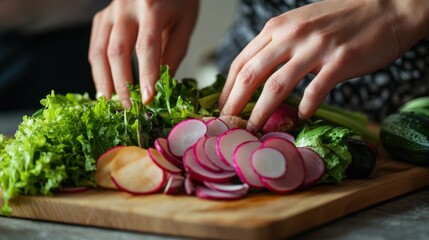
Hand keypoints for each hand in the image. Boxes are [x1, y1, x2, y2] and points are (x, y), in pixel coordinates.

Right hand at [89, 0, 198, 107]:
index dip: (146, 75)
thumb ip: (174, 53)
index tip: (148, 99)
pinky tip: (105, 87)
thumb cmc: (177, 0)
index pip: (147, 46)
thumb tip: (161, 87)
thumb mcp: (184, 24)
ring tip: (113, 103)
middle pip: (117, 51)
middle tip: (130, 108)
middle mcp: (125, 7)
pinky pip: (95, 47)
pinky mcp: (101, 18)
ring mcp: (109, 12)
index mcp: (151, 6)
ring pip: (98, 52)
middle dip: (122, 85)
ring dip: (104, 82)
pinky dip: (99, 71)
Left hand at [219, 0, 428, 132]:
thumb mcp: (300, 24)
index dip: (228, 88)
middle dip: (235, 104)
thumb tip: (257, 76)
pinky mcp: (340, 61)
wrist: (387, 8)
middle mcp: (291, 35)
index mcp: (277, 27)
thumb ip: (278, 45)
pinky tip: (303, 117)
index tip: (222, 107)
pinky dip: (306, 107)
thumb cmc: (341, 18)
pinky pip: (315, 91)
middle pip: (252, 75)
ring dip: (262, 112)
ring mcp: (315, 47)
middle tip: (228, 124)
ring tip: (255, 129)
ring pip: (277, 87)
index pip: (242, 61)